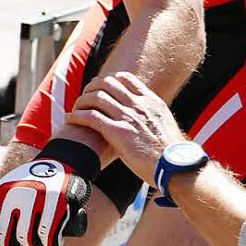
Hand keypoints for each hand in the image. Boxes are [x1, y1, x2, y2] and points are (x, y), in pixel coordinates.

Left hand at [0, 159, 91, 245]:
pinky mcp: (58, 201)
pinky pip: (51, 238)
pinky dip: (54, 241)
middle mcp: (15, 194)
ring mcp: (37, 196)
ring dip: (38, 243)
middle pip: (8, 241)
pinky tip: (56, 234)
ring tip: (43, 231)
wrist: (62, 160)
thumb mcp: (10, 191)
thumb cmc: (33, 183)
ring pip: (31, 242)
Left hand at [67, 72, 186, 186]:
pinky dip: (77, 115)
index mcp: (151, 101)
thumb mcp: (164, 125)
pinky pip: (91, 117)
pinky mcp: (118, 132)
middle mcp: (139, 104)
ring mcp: (128, 117)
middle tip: (84, 96)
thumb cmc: (170, 154)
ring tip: (76, 108)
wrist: (175, 167)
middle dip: (92, 86)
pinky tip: (70, 118)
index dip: (108, 79)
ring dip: (81, 100)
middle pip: (107, 83)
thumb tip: (145, 121)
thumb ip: (152, 117)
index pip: (126, 78)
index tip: (100, 87)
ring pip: (96, 97)